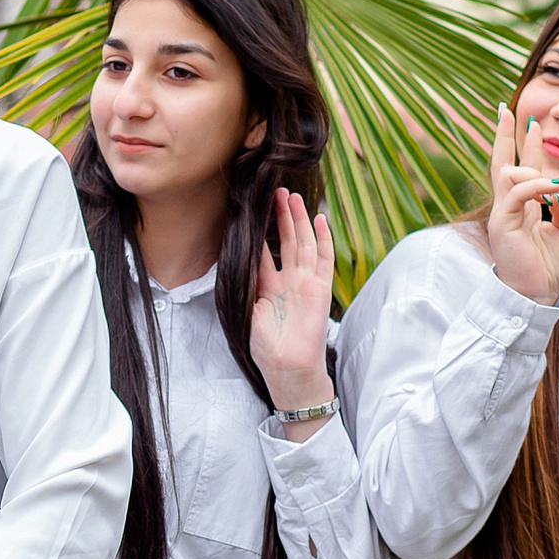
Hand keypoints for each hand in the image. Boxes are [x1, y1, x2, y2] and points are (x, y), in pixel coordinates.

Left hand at [252, 188, 336, 439]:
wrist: (288, 368)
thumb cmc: (266, 347)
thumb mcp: (247, 311)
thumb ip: (247, 284)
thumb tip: (235, 260)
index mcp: (267, 286)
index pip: (262, 251)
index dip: (258, 231)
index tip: (251, 209)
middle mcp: (288, 280)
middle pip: (284, 240)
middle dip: (279, 216)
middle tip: (274, 191)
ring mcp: (306, 282)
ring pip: (302, 243)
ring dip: (297, 219)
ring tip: (291, 196)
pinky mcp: (321, 287)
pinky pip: (323, 258)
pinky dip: (323, 238)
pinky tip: (319, 218)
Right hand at [484, 100, 558, 304]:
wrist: (535, 295)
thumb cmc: (547, 267)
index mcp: (522, 207)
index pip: (521, 168)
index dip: (525, 144)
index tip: (530, 121)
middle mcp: (508, 206)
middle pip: (502, 161)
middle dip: (504, 135)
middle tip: (505, 109)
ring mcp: (502, 213)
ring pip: (508, 173)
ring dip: (532, 166)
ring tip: (551, 177)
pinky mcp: (501, 223)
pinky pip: (517, 193)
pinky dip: (537, 186)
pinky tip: (553, 189)